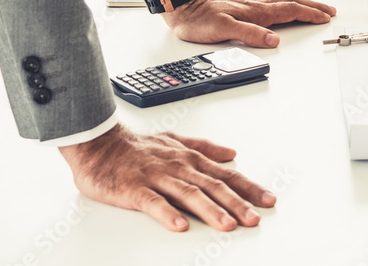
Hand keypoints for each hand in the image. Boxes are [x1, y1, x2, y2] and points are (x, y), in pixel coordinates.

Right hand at [58, 123, 275, 230]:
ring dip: (210, 210)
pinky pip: (153, 202)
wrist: (99, 142)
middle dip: (237, 203)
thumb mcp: (176, 141)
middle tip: (255, 219)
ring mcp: (157, 177)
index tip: (268, 200)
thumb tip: (232, 153)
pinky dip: (167, 213)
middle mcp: (179, 167)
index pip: (226, 174)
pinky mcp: (134, 189)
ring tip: (228, 226)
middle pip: (213, 186)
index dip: (249, 187)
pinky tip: (180, 226)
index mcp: (190, 159)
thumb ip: (205, 147)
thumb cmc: (137, 147)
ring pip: (188, 194)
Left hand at [162, 0, 336, 47]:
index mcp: (257, 12)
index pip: (290, 12)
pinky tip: (283, 3)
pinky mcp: (244, 3)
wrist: (184, 6)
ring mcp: (251, 3)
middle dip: (313, 7)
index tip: (325, 17)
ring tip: (314, 7)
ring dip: (302, 3)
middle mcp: (257, 5)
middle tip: (329, 10)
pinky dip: (285, 2)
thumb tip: (273, 40)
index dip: (309, 15)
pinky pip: (272, 1)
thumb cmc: (200, 20)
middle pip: (292, 3)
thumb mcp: (224, 31)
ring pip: (283, 1)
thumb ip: (251, 35)